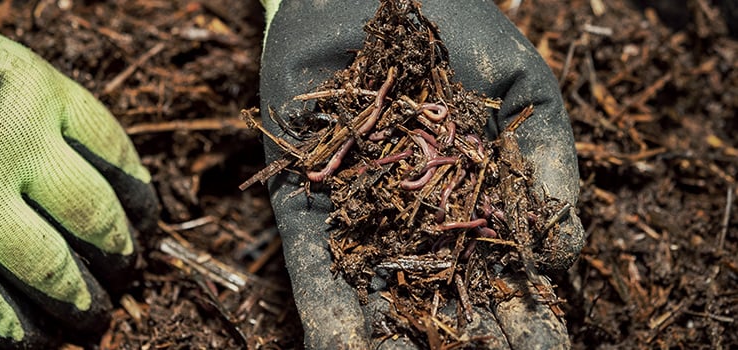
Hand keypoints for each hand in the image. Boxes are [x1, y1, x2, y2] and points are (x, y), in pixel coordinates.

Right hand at [0, 0, 157, 346]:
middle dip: (118, 252)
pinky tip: (28, 340)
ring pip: (50, 268)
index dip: (138, 191)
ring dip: (78, 299)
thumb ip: (24, 97)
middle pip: (94, 215)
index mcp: (39, 94)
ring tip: (93, 316)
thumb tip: (57, 139)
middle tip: (128, 272)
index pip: (114, 151)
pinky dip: (10, 326)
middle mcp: (19, 151)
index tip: (146, 216)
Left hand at [259, 0, 583, 348]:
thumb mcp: (523, 88)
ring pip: (378, 292)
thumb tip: (565, 253)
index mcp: (471, 199)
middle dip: (468, 342)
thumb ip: (549, 162)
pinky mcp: (305, 200)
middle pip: (441, 295)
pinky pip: (313, 261)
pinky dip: (326, 307)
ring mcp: (359, 212)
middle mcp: (414, 217)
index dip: (524, 318)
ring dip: (395, 340)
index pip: (502, 274)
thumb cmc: (458, 27)